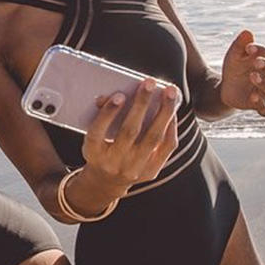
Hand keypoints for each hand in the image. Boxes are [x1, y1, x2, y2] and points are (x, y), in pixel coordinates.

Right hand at [82, 79, 179, 194]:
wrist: (107, 180)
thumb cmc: (99, 149)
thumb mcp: (92, 136)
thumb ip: (99, 115)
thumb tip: (109, 96)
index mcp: (93, 152)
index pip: (98, 131)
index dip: (109, 113)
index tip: (120, 95)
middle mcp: (113, 162)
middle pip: (129, 131)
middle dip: (141, 104)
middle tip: (149, 83)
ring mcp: (134, 169)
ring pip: (153, 138)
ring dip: (163, 112)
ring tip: (170, 92)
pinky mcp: (151, 172)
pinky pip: (166, 147)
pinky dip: (170, 127)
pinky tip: (172, 111)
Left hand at [220, 30, 264, 116]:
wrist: (227, 87)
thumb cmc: (235, 67)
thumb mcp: (233, 56)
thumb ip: (240, 45)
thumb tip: (247, 32)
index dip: (263, 51)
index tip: (248, 48)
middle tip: (256, 62)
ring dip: (264, 84)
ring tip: (252, 76)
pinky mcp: (258, 105)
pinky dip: (262, 107)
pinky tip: (254, 99)